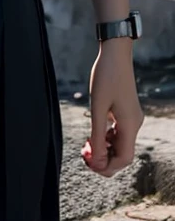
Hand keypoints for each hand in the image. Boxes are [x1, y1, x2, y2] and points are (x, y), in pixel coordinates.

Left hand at [81, 39, 143, 176]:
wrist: (115, 54)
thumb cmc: (106, 77)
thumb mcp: (97, 107)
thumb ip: (97, 134)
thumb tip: (96, 160)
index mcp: (130, 125)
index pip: (124, 158)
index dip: (108, 166)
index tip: (90, 163)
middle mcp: (134, 124)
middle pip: (123, 154)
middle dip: (105, 159)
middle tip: (85, 156)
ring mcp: (132, 118)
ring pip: (120, 144)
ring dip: (105, 149)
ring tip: (86, 145)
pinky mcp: (127, 112)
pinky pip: (119, 133)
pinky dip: (107, 138)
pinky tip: (94, 134)